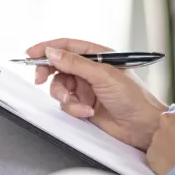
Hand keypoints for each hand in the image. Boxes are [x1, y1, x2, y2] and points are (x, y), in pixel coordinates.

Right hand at [26, 38, 166, 149]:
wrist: (143, 127)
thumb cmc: (134, 98)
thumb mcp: (103, 75)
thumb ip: (75, 63)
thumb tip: (52, 52)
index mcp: (97, 56)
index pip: (67, 46)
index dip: (48, 48)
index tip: (31, 53)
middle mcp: (90, 70)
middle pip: (58, 66)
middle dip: (48, 73)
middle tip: (40, 79)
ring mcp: (85, 88)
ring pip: (60, 87)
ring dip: (64, 96)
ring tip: (76, 104)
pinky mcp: (83, 105)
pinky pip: (66, 104)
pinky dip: (73, 108)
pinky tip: (88, 112)